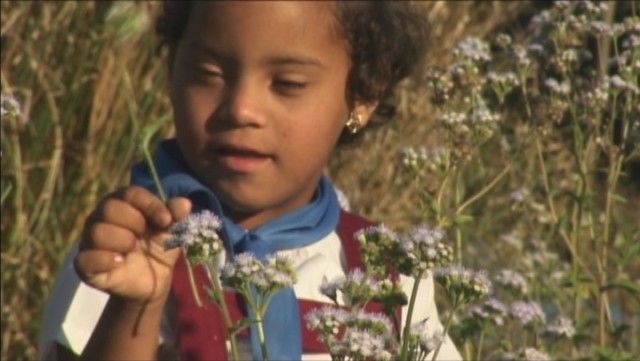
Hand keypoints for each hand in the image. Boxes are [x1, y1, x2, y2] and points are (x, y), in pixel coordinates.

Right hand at [74, 186, 191, 303]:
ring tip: (132, 251)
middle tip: (144, 236)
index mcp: (123, 204)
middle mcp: (101, 218)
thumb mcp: (172, 233)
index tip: (166, 220)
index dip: (150, 205)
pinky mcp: (85, 265)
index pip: (130, 193)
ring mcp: (90, 241)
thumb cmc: (159, 250)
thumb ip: (177, 217)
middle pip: (110, 208)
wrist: (153, 283)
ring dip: (122, 240)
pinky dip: (106, 259)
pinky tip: (120, 262)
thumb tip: (185, 203)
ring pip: (97, 231)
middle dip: (134, 222)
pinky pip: (86, 258)